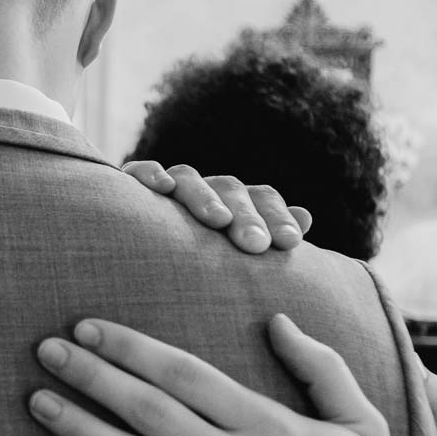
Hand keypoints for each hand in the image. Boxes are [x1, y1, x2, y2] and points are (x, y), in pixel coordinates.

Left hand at [27, 315, 436, 435]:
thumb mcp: (362, 424)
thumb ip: (321, 366)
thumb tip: (277, 319)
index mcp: (270, 425)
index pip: (185, 372)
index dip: (131, 347)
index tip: (86, 327)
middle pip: (149, 408)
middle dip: (91, 374)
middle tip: (44, 350)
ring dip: (81, 428)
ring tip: (38, 402)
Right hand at [122, 162, 311, 252]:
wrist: (142, 254)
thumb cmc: (203, 264)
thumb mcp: (241, 257)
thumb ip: (271, 237)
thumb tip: (305, 218)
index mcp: (236, 204)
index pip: (263, 199)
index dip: (277, 217)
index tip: (290, 243)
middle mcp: (206, 190)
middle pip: (230, 189)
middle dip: (246, 216)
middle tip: (256, 245)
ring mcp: (170, 187)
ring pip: (189, 179)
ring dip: (204, 197)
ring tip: (217, 220)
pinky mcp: (130, 187)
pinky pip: (139, 172)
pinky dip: (150, 174)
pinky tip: (162, 187)